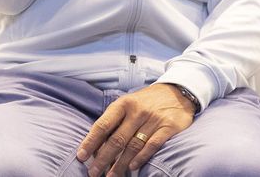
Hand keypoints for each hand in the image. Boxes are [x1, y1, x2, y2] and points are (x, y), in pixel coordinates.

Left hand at [77, 83, 195, 175]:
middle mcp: (137, 110)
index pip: (103, 125)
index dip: (91, 142)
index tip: (82, 156)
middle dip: (103, 158)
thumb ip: (114, 121)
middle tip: (93, 172)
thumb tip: (96, 145)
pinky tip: (132, 167)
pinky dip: (141, 158)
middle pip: (117, 139)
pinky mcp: (168, 127)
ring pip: (133, 145)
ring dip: (120, 164)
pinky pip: (152, 145)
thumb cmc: (146, 102)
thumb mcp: (128, 103)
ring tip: (111, 176)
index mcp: (123, 103)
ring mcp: (153, 119)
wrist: (178, 91)